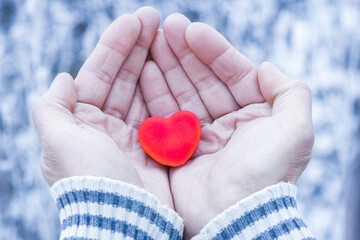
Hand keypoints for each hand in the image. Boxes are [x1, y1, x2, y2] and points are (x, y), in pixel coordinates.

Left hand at [31, 7, 173, 208]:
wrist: (125, 221)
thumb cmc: (90, 181)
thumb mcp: (58, 142)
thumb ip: (52, 108)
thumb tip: (62, 78)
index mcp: (83, 121)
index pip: (99, 74)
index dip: (114, 46)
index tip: (134, 21)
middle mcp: (108, 125)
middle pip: (124, 77)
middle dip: (138, 47)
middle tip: (155, 19)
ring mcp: (135, 134)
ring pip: (145, 90)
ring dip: (155, 62)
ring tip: (168, 34)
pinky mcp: (158, 145)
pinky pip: (164, 109)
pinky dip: (170, 89)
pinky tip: (176, 68)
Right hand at [140, 14, 313, 237]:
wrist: (235, 217)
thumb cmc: (266, 174)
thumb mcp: (294, 130)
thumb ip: (290, 92)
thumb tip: (266, 67)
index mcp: (252, 115)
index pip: (232, 73)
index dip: (213, 49)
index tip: (192, 29)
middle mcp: (226, 123)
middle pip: (202, 79)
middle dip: (184, 52)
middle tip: (164, 26)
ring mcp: (199, 135)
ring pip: (181, 92)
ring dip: (166, 66)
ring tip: (150, 41)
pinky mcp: (177, 149)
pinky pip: (164, 114)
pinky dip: (153, 93)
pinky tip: (143, 70)